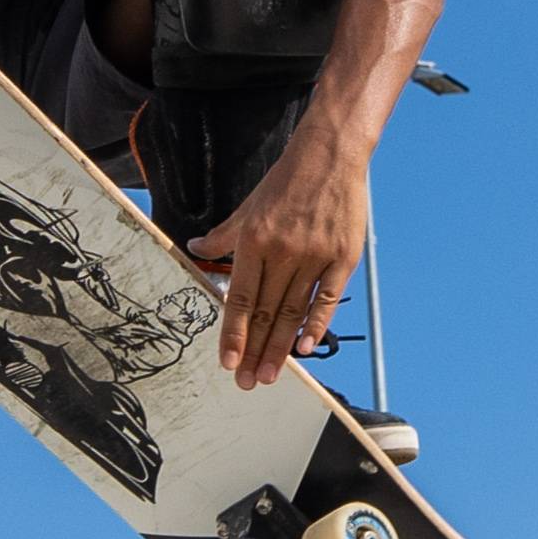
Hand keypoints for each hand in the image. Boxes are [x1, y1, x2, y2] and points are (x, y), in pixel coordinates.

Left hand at [194, 133, 365, 389]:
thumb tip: (195, 248)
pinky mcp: (342, 257)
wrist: (328, 156)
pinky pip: (327, 298)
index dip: (233, 334)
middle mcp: (282, 252)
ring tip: (272, 374)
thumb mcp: (248, 207)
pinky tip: (306, 348)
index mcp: (254, 241)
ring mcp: (315, 256)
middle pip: (265, 312)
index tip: (228, 363)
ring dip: (281, 348)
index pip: (239, 298)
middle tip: (249, 382)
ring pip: (293, 311)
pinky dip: (316, 325)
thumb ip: (223, 235)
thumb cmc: (285, 182)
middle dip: (255, 351)